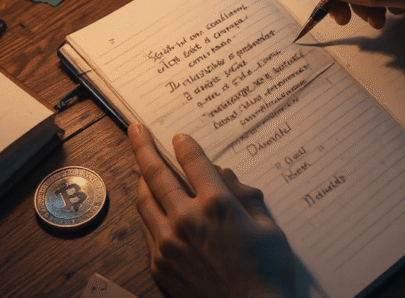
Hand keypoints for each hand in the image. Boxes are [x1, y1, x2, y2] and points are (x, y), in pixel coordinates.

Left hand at [128, 123, 294, 297]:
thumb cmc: (267, 274)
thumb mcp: (268, 229)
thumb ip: (246, 198)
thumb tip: (225, 177)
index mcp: (218, 206)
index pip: (194, 164)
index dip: (185, 146)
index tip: (179, 137)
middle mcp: (187, 220)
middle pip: (157, 174)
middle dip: (144, 147)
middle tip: (135, 129)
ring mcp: (168, 243)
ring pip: (144, 201)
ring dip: (141, 179)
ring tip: (139, 166)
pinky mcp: (159, 264)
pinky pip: (147, 229)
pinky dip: (147, 212)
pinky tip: (150, 206)